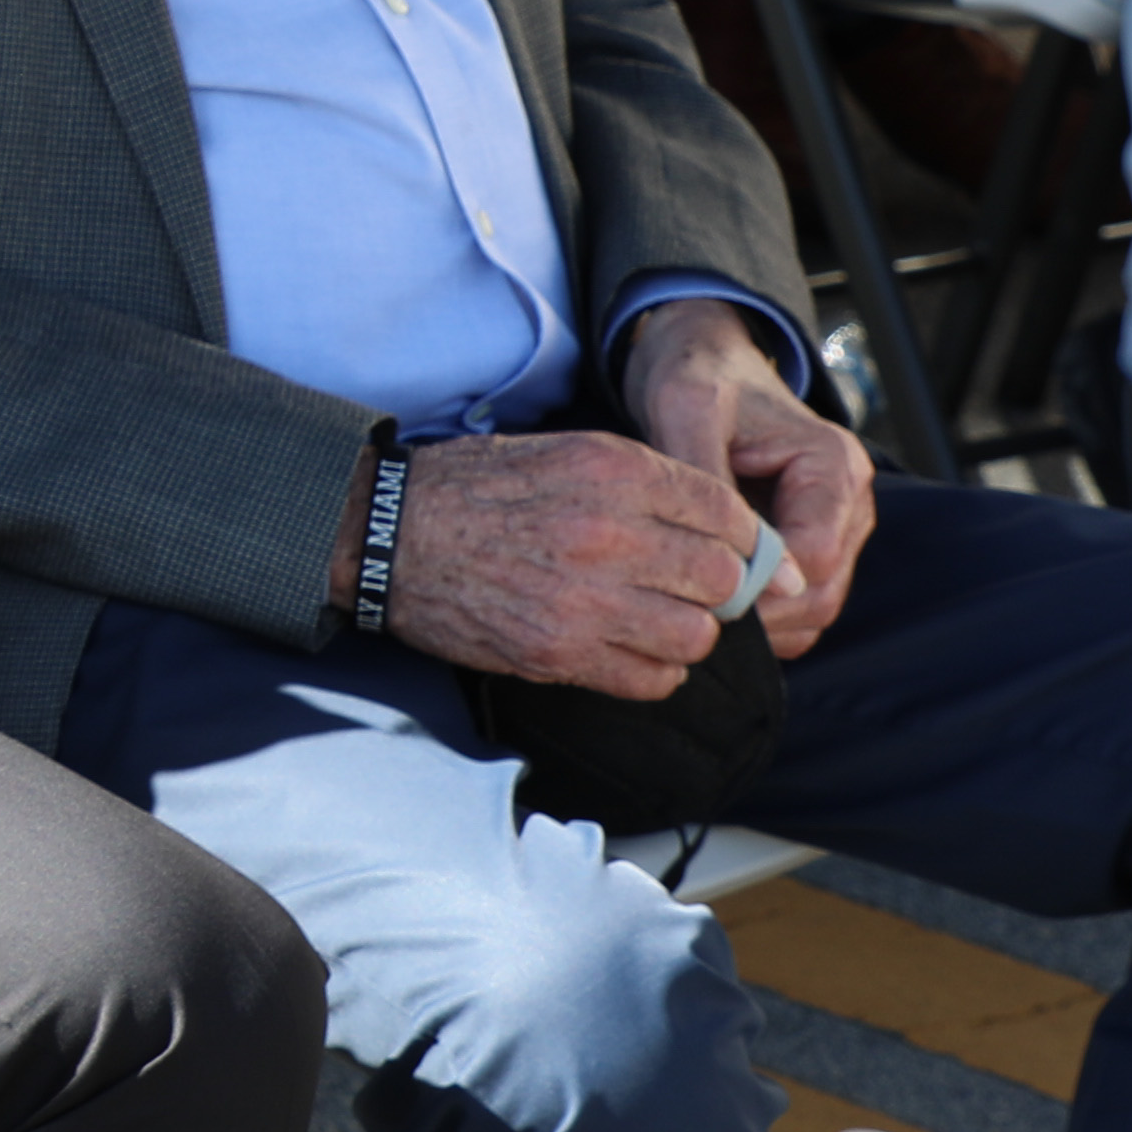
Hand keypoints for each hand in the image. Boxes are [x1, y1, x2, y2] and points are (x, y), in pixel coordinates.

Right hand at [362, 429, 771, 699]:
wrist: (387, 533)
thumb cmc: (474, 488)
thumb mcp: (565, 452)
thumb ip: (645, 483)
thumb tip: (722, 525)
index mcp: (614, 472)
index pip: (726, 514)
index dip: (744, 540)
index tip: (741, 555)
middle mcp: (609, 534)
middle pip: (722, 579)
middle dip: (718, 588)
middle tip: (693, 589)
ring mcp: (585, 599)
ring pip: (696, 637)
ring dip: (688, 632)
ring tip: (659, 620)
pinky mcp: (558, 652)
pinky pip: (651, 679)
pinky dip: (655, 671)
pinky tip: (630, 648)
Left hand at [615, 299, 870, 653]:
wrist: (707, 365)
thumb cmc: (700, 379)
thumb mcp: (686, 409)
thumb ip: (705, 476)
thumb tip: (726, 554)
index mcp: (833, 466)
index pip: (814, 557)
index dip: (760, 589)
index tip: (700, 592)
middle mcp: (849, 502)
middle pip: (823, 594)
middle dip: (762, 615)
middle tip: (693, 615)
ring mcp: (838, 529)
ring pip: (816, 609)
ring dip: (763, 623)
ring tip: (697, 608)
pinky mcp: (816, 546)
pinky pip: (801, 605)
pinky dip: (765, 617)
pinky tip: (713, 602)